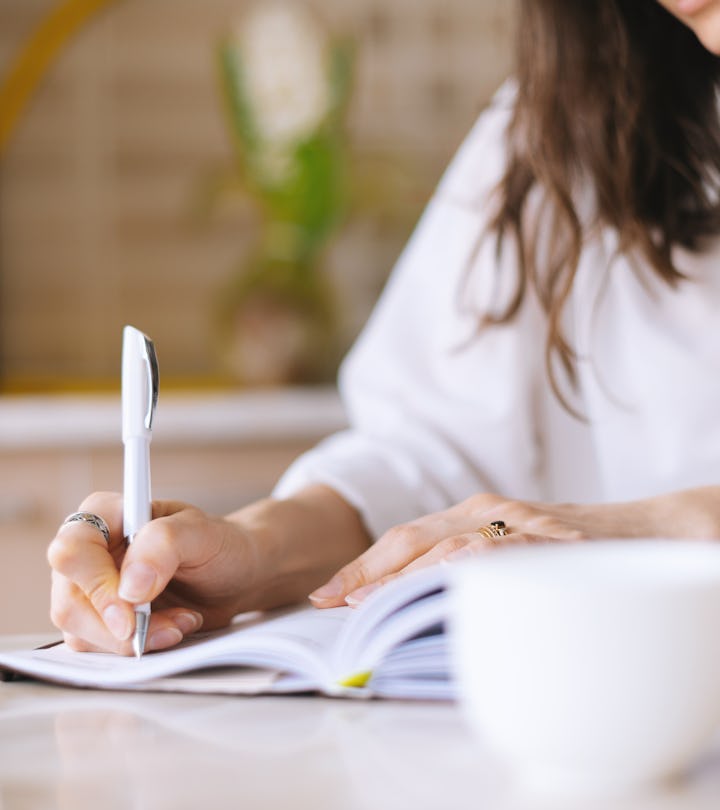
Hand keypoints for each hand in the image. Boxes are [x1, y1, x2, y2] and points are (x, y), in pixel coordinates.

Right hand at [47, 492, 260, 654]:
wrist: (236, 574)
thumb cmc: (219, 545)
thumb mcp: (201, 533)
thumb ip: (164, 544)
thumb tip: (129, 586)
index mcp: (105, 515)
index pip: (72, 551)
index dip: (96, 586)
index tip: (132, 612)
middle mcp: (90, 551)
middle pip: (69, 601)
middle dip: (118, 625)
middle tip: (167, 628)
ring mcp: (91, 588)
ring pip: (80, 631)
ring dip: (134, 639)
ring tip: (180, 621)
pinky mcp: (102, 619)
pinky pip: (100, 647)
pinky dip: (138, 647)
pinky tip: (172, 629)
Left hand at [308, 488, 719, 607]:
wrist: (648, 532)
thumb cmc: (574, 549)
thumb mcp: (512, 555)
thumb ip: (470, 570)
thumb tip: (421, 605)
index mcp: (472, 513)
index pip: (404, 539)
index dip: (363, 566)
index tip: (327, 594)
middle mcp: (486, 510)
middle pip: (410, 539)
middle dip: (364, 572)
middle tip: (329, 602)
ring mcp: (516, 521)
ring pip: (444, 546)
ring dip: (400, 577)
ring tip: (364, 603)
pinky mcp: (548, 537)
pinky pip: (498, 553)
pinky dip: (464, 570)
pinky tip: (437, 586)